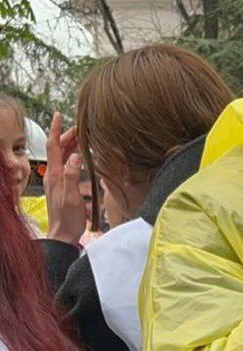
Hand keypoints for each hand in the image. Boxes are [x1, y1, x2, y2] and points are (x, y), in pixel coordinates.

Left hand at [44, 112, 87, 245]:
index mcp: (55, 174)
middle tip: (80, 127)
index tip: (58, 115)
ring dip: (71, 146)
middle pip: (59, 149)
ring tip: (81, 138)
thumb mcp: (71, 197)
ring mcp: (57, 181)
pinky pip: (66, 166)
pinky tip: (80, 158)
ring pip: (63, 157)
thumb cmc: (67, 219)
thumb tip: (75, 156)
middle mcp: (54, 175)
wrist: (63, 235)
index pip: (53, 146)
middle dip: (67, 135)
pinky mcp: (62, 187)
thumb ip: (71, 176)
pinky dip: (73, 158)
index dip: (55, 130)